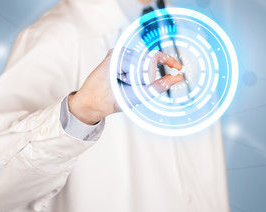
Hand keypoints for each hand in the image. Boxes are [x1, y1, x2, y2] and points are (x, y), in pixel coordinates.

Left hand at [68, 49, 182, 124]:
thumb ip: (156, 87)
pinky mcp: (116, 59)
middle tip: (132, 89)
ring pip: (142, 63)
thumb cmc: (105, 101)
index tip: (177, 68)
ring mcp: (116, 55)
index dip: (166, 63)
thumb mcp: (134, 97)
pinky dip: (137, 76)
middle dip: (146, 77)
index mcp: (118, 58)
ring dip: (140, 78)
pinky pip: (135, 64)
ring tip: (125, 86)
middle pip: (146, 61)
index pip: (149, 58)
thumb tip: (176, 78)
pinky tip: (124, 83)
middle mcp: (117, 53)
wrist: (89, 104)